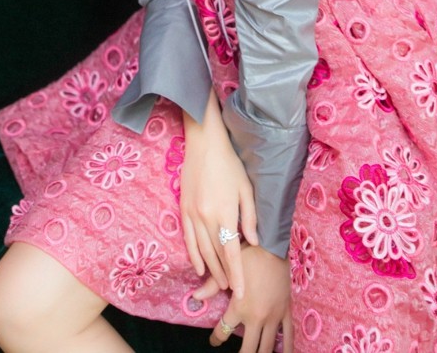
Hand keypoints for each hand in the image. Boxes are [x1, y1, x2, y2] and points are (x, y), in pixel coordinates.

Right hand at [181, 90, 257, 295]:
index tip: (241, 292)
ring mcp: (192, 215)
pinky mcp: (183, 210)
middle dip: (225, 275)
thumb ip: (250, 217)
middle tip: (232, 291)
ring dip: (210, 269)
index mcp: (225, 213)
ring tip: (219, 283)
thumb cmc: (229, 164)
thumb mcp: (246, 189)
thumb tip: (252, 242)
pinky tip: (198, 268)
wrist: (204, 144)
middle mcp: (207, 218)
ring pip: (201, 250)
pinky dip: (193, 256)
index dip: (237, 274)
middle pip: (216, 255)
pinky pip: (188, 239)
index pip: (231, 252)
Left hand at [196, 245, 292, 352]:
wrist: (272, 247)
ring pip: (267, 347)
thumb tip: (195, 297)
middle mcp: (256, 317)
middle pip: (248, 349)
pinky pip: (288, 334)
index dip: (216, 339)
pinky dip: (287, 347)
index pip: (223, 331)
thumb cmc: (248, 256)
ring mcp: (273, 316)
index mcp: (239, 308)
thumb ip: (212, 286)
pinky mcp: (285, 311)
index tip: (214, 341)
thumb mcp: (228, 269)